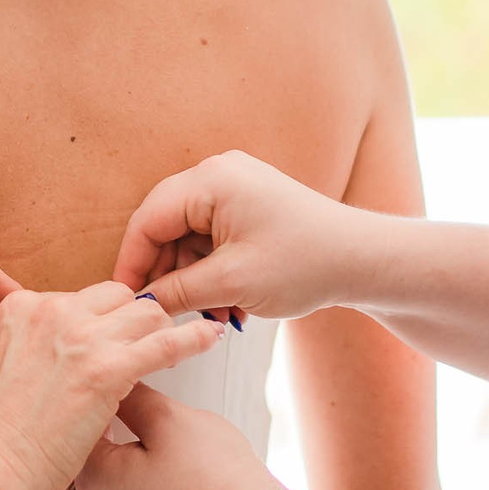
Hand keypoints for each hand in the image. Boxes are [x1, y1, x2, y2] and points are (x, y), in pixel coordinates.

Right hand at [0, 285, 223, 489]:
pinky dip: (192, 339)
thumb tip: (60, 357)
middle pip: (117, 296)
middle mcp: (52, 310)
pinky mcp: (107, 368)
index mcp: (22, 307)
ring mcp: (80, 336)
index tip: (110, 342)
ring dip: (160, 331)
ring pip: (146, 313)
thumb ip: (30, 349)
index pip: (81, 298)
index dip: (101, 323)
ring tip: (175, 351)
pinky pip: (166, 343)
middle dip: (132, 322)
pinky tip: (211, 337)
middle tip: (142, 350)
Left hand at [58, 386, 282, 489]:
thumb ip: (132, 394)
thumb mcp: (170, 418)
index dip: (74, 410)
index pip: (70, 435)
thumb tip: (110, 373)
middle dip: (48, 468)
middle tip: (29, 447)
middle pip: (62, 487)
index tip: (74, 392)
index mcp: (96, 474)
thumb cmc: (214, 472)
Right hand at [114, 150, 374, 323]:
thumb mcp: (231, 283)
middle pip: (165, 226)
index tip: (126, 303)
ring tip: (212, 316)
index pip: (147, 220)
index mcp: (211, 180)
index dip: (132, 264)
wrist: (362, 259)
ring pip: (188, 236)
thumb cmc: (305, 264)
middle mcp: (219, 173)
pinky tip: (226, 303)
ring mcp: (236, 186)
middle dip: (167, 274)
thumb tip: (140, 305)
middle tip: (167, 316)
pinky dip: (213, 270)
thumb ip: (176, 292)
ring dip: (192, 278)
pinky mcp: (249, 204)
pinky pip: (212, 236)